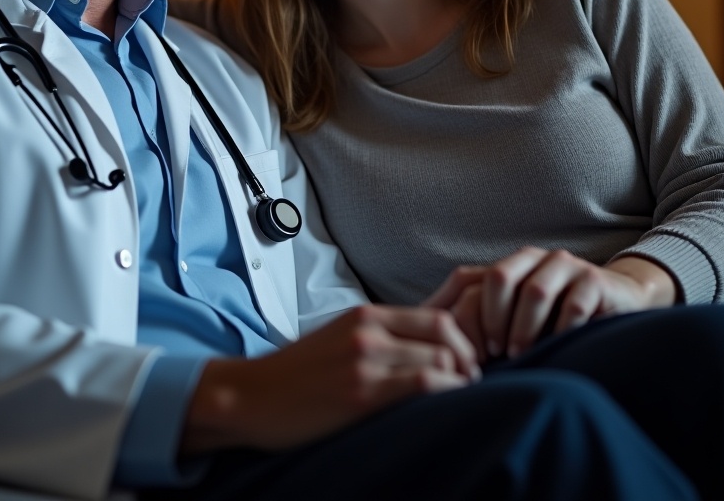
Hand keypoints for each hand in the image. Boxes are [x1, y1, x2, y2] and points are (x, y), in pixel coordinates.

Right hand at [181, 304, 479, 453]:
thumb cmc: (296, 375)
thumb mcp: (340, 338)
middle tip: (471, 382)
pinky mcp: (361, 392)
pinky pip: (422, 385)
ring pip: (438, 359)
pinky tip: (445, 409)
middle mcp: (368, 330)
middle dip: (469, 358)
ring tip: (461, 400)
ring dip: (460, 381)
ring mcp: (365, 360)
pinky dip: (445, 394)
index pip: (435, 316)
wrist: (252, 396)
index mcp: (365, 315)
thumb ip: (378, 337)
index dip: (463, 339)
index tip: (468, 363)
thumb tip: (421, 350)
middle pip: (444, 333)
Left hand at [426, 249, 676, 361]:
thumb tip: (448, 348)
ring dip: (523, 328)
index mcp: (512, 263)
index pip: (474, 281)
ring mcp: (567, 266)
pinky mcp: (595, 280)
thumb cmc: (559, 317)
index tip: (470, 353)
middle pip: (500, 278)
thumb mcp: (522, 316)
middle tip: (494, 353)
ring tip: (519, 356)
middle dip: (493, 318)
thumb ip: (489, 321)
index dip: (469, 318)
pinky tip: (556, 348)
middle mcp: (537, 259)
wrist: (617, 302)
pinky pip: (574, 304)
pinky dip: (560, 330)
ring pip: (535, 291)